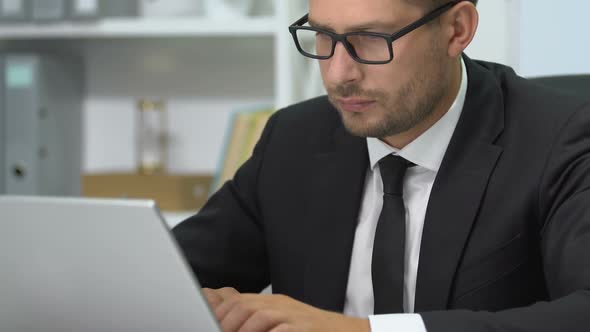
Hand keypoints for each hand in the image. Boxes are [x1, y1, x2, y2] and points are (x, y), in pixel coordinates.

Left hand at [203, 287, 370, 331]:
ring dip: (241, 329)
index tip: (204, 321)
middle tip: (214, 331)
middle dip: (224, 321)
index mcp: (271, 302)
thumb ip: (257, 321)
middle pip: (243, 306)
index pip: (236, 300)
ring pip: (259, 315)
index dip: (217, 311)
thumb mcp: (282, 321)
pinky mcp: (305, 327)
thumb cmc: (311, 331)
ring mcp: (293, 315)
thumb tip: (229, 324)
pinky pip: (283, 329)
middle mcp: (280, 305)